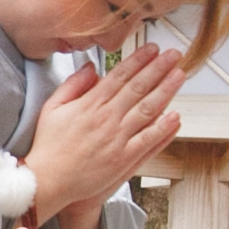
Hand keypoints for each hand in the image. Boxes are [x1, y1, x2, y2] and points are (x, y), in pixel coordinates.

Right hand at [24, 44, 184, 216]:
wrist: (48, 180)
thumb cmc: (49, 146)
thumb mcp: (52, 107)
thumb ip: (72, 84)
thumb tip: (90, 67)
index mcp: (90, 103)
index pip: (120, 75)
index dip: (139, 60)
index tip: (152, 49)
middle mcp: (107, 118)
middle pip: (138, 87)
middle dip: (159, 68)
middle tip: (174, 55)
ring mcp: (117, 138)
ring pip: (148, 109)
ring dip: (166, 91)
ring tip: (179, 76)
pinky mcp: (124, 159)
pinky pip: (148, 140)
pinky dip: (164, 128)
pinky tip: (176, 116)